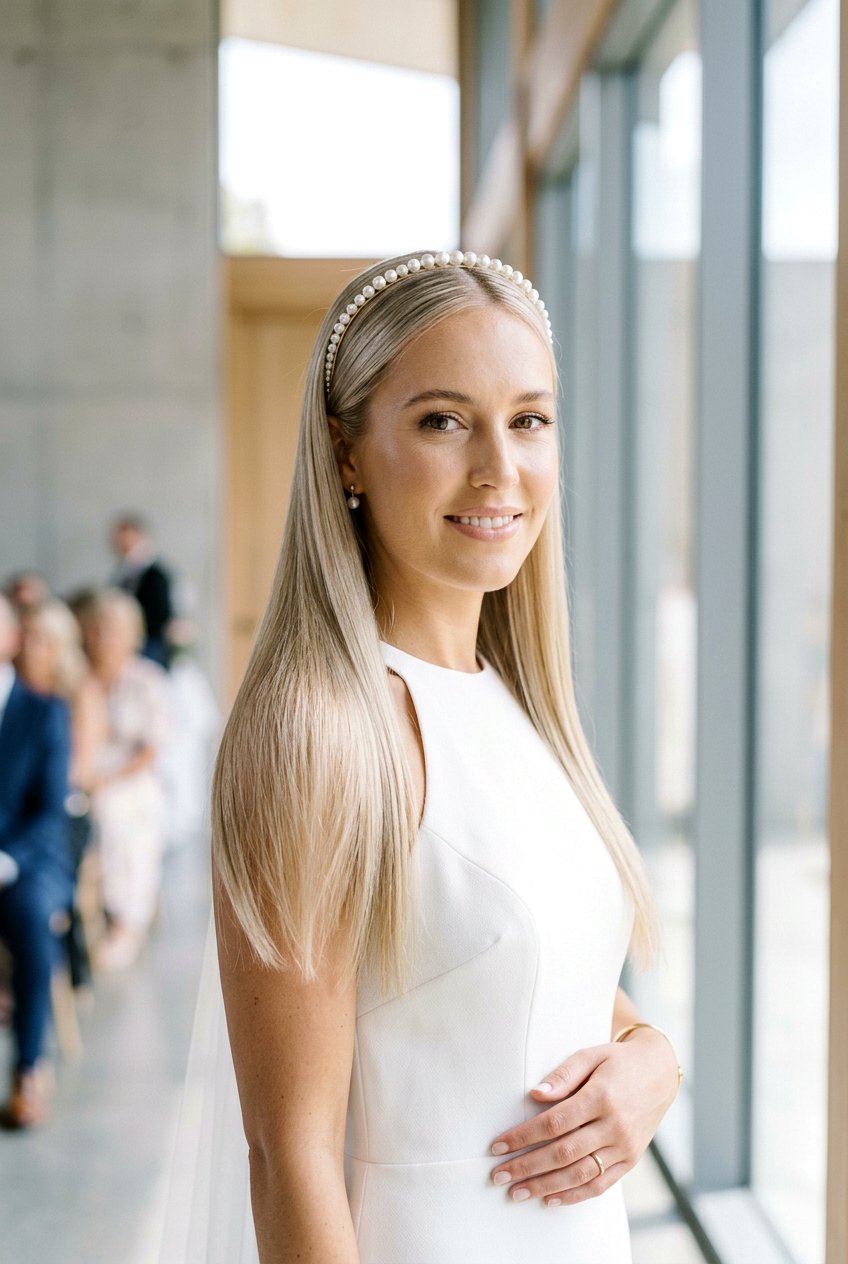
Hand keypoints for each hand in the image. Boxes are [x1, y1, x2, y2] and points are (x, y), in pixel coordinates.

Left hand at [489, 1029, 679, 1206]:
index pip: (554, 1123)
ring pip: (580, 1174)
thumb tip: (535, 1094)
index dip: (523, 1136)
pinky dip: (574, 1196)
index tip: (497, 1146)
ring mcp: (625, 1147)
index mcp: (601, 1097)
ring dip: (545, 1186)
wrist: (659, 1073)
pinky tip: (549, 1200)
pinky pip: (601, 1184)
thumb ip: (563, 1075)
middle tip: (498, 1176)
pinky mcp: (631, 1160)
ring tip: (516, 1193)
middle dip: (527, 1167)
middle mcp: (615, 1125)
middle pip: (563, 1153)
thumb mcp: (590, 1055)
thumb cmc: (617, 1061)